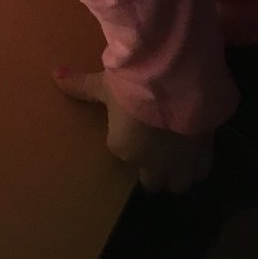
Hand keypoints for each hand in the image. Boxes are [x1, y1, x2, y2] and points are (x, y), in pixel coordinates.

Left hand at [53, 66, 213, 193]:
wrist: (173, 84)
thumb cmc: (131, 86)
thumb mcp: (103, 84)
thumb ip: (79, 85)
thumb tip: (54, 75)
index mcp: (122, 149)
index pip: (122, 153)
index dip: (127, 141)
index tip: (131, 128)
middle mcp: (149, 164)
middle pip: (150, 181)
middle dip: (151, 170)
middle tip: (153, 149)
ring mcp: (178, 164)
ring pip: (178, 183)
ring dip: (176, 174)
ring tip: (177, 156)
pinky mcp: (203, 155)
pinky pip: (201, 170)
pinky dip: (197, 163)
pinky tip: (196, 148)